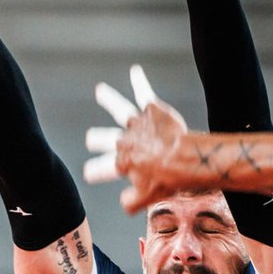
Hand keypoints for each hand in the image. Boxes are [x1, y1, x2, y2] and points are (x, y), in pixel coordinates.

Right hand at [84, 65, 194, 211]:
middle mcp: (124, 140)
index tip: (88, 173)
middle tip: (92, 139)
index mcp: (122, 162)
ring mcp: (137, 123)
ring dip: (108, 99)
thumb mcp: (146, 199)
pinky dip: (139, 80)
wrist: (184, 160)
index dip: (95, 171)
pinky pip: (142, 92)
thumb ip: (130, 202)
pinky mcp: (151, 109)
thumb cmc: (167, 180)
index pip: (102, 168)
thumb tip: (123, 202)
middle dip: (96, 139)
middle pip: (103, 138)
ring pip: (118, 109)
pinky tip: (135, 71)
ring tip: (100, 91)